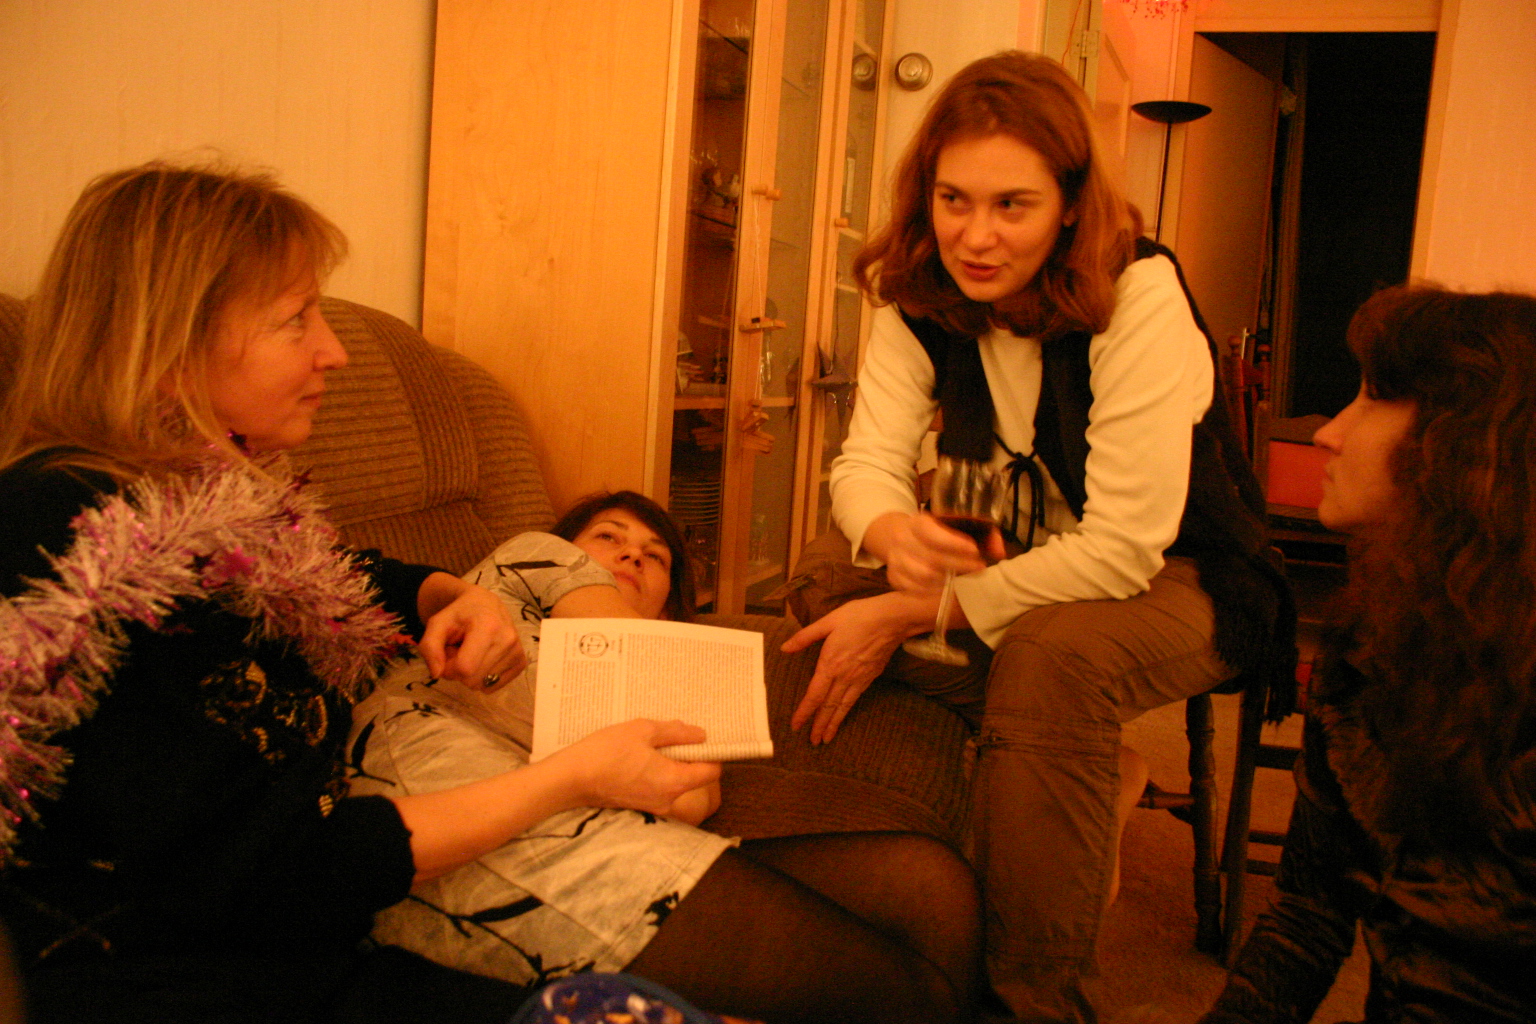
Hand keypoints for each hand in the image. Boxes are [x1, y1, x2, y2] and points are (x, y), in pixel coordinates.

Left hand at [417, 575, 524, 689]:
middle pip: (473, 680)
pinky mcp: (521, 662)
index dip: (449, 667)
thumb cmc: (460, 614)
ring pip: (482, 685)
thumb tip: (437, 674)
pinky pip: (494, 686)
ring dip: (471, 674)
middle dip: (459, 671)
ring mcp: (518, 652)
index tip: (448, 653)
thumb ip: (429, 647)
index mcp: (488, 627)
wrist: (486, 604)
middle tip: (460, 650)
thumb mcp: (437, 623)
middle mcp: (508, 640)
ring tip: (472, 653)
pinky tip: (483, 659)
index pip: (465, 668)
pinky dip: (483, 677)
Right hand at [556, 719, 721, 816]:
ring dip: (669, 762)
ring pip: (675, 781)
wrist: (570, 779)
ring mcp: (654, 806)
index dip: (711, 753)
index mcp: (674, 781)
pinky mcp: (640, 805)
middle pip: (693, 776)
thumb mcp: (642, 730)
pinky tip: (638, 757)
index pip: (711, 771)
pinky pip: (659, 786)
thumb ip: (675, 732)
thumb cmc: (605, 753)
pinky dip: (656, 771)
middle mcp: (668, 799)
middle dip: (687, 754)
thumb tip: (699, 735)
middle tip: (670, 735)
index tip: (700, 738)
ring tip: (648, 744)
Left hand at [782, 591, 934, 744]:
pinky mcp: (871, 677)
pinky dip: (847, 711)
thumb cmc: (859, 616)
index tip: (796, 726)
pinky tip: (843, 715)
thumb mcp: (829, 621)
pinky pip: (855, 699)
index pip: (814, 695)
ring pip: (843, 706)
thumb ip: (805, 637)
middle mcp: (844, 676)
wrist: (893, 619)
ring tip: (826, 739)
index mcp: (830, 664)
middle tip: (812, 742)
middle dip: (819, 725)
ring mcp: (859, 679)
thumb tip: (785, 648)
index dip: (804, 712)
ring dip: (833, 723)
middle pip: (828, 706)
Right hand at [865, 512, 999, 593]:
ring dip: (946, 580)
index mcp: (918, 522)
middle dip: (959, 564)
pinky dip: (931, 591)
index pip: (932, 533)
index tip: (975, 550)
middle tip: (979, 568)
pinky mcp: (894, 577)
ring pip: (922, 576)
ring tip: (962, 579)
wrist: (900, 536)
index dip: (953, 543)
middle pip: (930, 557)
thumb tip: (1000, 553)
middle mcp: (903, 540)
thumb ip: (983, 535)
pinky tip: (945, 588)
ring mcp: (896, 560)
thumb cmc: (937, 531)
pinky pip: (913, 589)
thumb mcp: (958, 525)